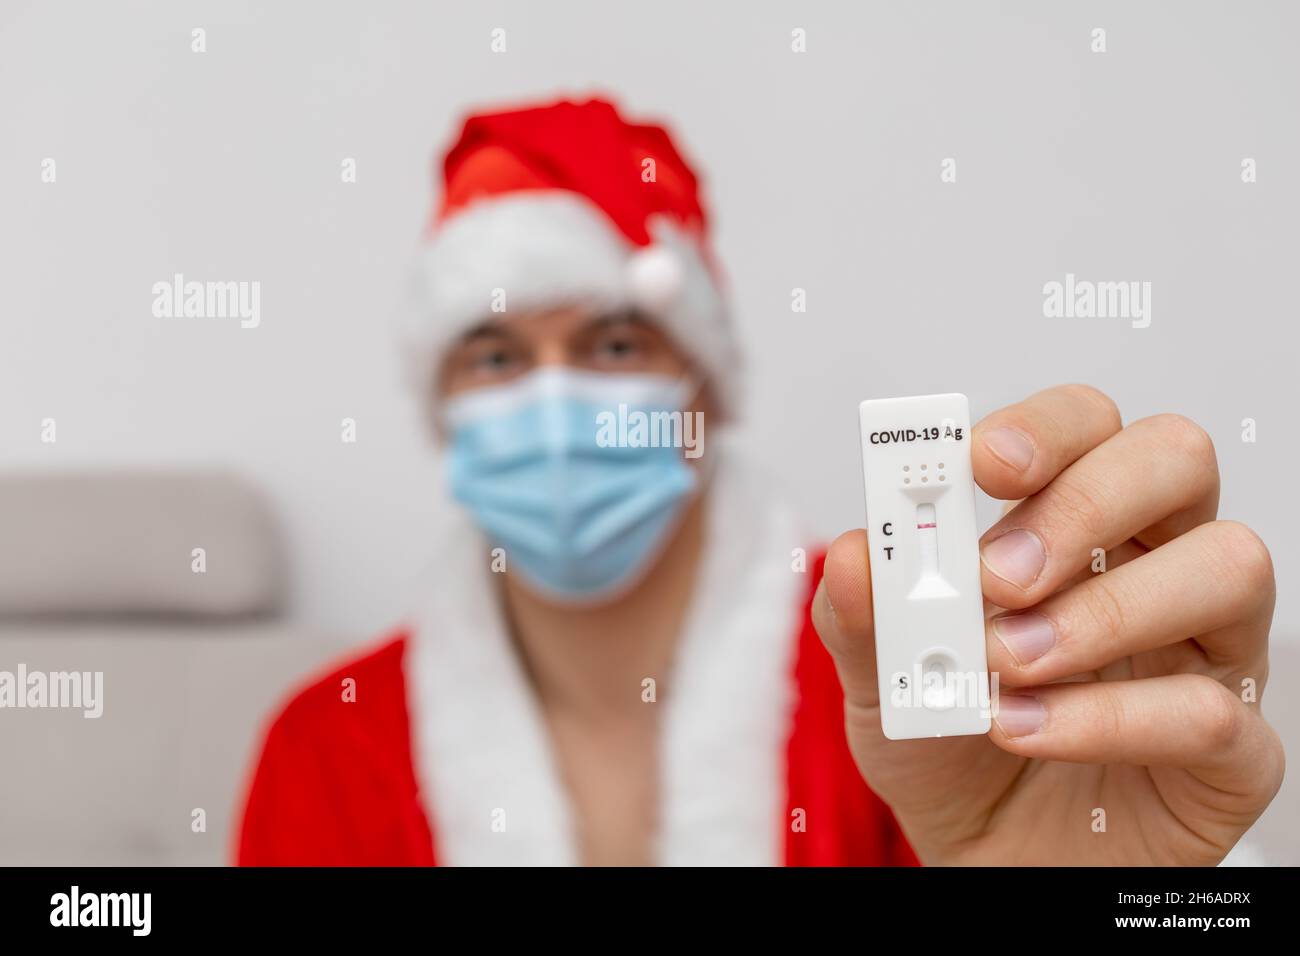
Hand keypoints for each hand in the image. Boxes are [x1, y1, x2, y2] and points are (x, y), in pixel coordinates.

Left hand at [812, 385, 1283, 864]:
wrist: (979, 857)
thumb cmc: (946, 748)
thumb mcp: (880, 678)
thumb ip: (863, 614)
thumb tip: (854, 552)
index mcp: (1076, 527)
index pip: (1091, 426)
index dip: (1045, 426)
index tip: (977, 461)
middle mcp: (1154, 567)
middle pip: (1178, 459)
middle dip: (1084, 502)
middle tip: (997, 574)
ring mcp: (1208, 652)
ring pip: (1229, 566)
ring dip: (1103, 611)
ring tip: (1007, 663)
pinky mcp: (1234, 750)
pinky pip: (1213, 710)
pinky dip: (1105, 718)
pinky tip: (1023, 731)